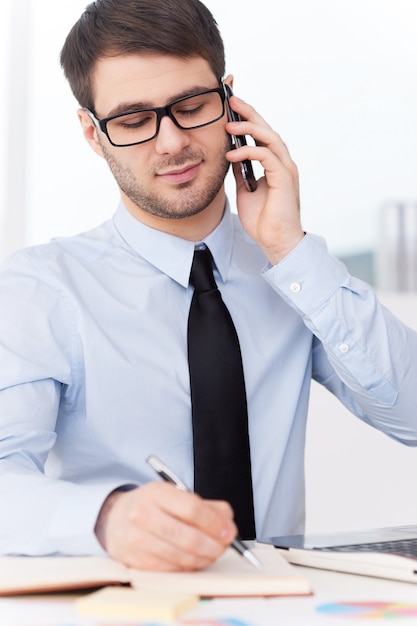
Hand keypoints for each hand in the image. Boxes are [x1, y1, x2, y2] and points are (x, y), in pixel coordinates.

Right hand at [95, 482, 236, 570]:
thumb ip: (206, 506)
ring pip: (181, 557)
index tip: (228, 531)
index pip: (192, 508)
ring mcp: (138, 540)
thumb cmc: (151, 506)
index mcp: (156, 493)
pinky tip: (195, 559)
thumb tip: (227, 523)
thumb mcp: (175, 495)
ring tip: (213, 553)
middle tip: (224, 545)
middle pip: (188, 536)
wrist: (114, 518)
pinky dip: (189, 566)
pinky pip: (171, 568)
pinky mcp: (136, 561)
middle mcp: (143, 515)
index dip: (214, 522)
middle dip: (213, 545)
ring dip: (204, 558)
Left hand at [225, 95, 304, 264]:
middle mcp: (282, 162)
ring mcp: (285, 169)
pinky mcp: (284, 178)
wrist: (275, 241)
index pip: (262, 134)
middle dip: (249, 113)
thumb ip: (241, 170)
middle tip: (231, 100)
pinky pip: (266, 155)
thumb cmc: (263, 220)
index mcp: (275, 164)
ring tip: (228, 124)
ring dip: (248, 127)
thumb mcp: (244, 189)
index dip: (249, 118)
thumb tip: (230, 153)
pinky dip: (248, 151)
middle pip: (267, 129)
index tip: (231, 106)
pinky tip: (232, 153)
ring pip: (269, 137)